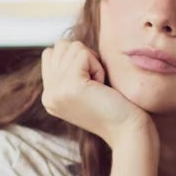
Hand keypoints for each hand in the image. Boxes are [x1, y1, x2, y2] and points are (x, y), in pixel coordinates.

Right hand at [40, 41, 154, 151]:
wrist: (127, 130)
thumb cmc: (114, 107)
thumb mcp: (83, 88)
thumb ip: (69, 70)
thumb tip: (68, 45)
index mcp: (49, 97)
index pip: (50, 54)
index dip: (75, 58)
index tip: (89, 82)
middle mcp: (47, 95)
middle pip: (60, 47)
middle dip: (83, 57)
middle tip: (96, 83)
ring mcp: (56, 91)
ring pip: (71, 47)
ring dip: (92, 62)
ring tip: (98, 86)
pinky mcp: (70, 86)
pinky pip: (82, 54)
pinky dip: (97, 65)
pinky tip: (102, 86)